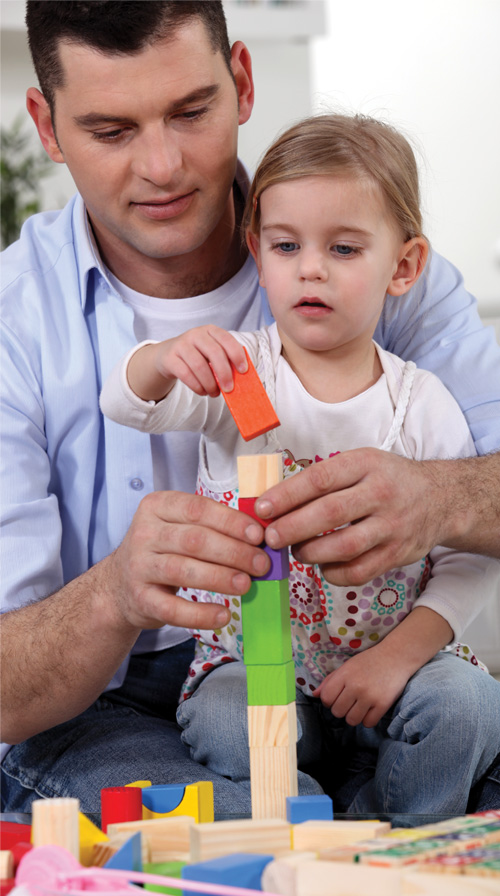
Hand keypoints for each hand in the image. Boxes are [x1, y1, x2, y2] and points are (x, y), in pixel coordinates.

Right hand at [108, 490, 268, 631]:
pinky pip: (172, 608)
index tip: (258, 535)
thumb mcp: (178, 526)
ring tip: (246, 585)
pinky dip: (200, 614)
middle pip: (194, 540)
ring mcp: (139, 566)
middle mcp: (144, 533)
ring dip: (220, 578)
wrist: (119, 585)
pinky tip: (223, 615)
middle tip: (260, 564)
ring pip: (184, 570)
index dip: (230, 522)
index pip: (198, 509)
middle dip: (233, 552)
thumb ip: (211, 526)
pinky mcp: (140, 599)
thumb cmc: (162, 550)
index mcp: (157, 506)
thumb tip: (258, 536)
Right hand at [131, 326, 247, 401]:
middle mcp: (195, 334)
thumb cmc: (196, 355)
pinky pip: (186, 374)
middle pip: (214, 352)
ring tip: (214, 393)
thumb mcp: (210, 352)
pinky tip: (202, 391)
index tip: (243, 371)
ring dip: (210, 384)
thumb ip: (224, 360)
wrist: (168, 355)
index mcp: (210, 330)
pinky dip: (197, 386)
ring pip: (199, 366)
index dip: (237, 355)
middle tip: (229, 389)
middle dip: (224, 373)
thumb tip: (239, 379)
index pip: (226, 339)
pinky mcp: (170, 358)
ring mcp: (181, 344)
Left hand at [255, 448, 448, 585]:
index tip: (262, 508)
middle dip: (292, 528)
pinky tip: (321, 565)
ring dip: (310, 552)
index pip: (319, 479)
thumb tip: (275, 500)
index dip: (286, 495)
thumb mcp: (361, 463)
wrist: (441, 499)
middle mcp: (381, 494)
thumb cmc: (389, 479)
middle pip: (329, 514)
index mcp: (366, 464)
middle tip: (270, 537)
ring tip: (295, 551)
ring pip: (343, 547)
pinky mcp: (397, 554)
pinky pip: (358, 572)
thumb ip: (324, 479)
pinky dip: (333, 573)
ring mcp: (392, 526)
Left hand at [313, 647, 409, 727]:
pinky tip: (370, 709)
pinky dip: (368, 719)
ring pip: (351, 720)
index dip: (329, 701)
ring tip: (360, 706)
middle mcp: (355, 686)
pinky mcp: (383, 704)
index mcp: (345, 674)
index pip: (326, 698)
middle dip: (342, 709)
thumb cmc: (369, 661)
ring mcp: (369, 696)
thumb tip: (315, 695)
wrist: (396, 657)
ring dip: (354, 716)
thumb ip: (330, 680)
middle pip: (337, 712)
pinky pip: (368, 723)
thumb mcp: (347, 666)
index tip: (337, 697)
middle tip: (350, 701)